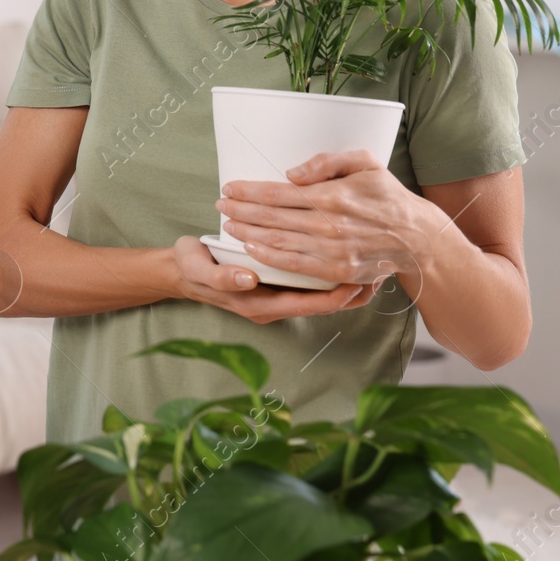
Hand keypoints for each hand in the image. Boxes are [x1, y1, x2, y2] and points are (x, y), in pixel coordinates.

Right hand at [171, 236, 373, 323]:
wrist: (179, 270)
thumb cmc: (191, 268)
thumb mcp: (200, 270)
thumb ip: (222, 278)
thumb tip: (248, 279)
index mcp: (261, 305)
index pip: (311, 305)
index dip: (339, 295)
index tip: (361, 277)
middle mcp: (274, 305)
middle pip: (324, 303)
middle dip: (353, 287)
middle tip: (380, 267)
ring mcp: (277, 295)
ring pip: (321, 294)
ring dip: (346, 279)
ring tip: (373, 262)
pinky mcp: (277, 283)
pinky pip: (311, 284)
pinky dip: (330, 272)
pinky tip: (344, 256)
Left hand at [217, 150, 433, 288]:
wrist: (416, 237)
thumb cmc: (387, 195)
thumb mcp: (365, 163)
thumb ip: (328, 161)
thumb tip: (292, 174)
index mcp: (332, 195)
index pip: (278, 192)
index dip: (248, 191)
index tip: (229, 187)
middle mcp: (328, 224)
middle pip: (271, 217)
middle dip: (240, 210)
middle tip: (220, 204)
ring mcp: (331, 249)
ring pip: (277, 240)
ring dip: (248, 232)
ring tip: (228, 223)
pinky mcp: (335, 270)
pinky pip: (293, 264)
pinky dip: (267, 256)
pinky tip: (250, 248)